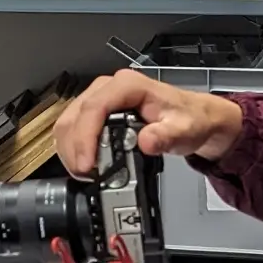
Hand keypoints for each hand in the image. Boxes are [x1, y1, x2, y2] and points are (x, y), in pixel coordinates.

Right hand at [53, 68, 244, 175]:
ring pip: (68, 123)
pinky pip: (73, 130)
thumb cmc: (188, 119)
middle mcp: (109, 88)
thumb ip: (166, 136)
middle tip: (87, 175)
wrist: (194, 119)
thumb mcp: (184, 129)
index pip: (94, 108)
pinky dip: (74, 150)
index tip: (87, 164)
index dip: (85, 137)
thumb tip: (146, 142)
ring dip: (71, 152)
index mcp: (128, 86)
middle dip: (75, 150)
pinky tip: (86, 164)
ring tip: (87, 173)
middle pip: (75, 117)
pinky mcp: (95, 113)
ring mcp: (99, 99)